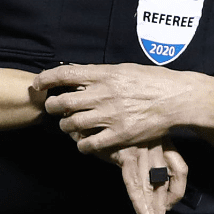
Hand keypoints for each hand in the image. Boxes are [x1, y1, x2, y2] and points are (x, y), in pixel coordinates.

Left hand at [33, 63, 201, 153]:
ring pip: (72, 124)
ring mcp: (110, 115)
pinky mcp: (119, 135)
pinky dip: (82, 145)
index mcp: (104, 74)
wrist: (176, 99)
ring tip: (67, 126)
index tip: (37, 84)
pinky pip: (89, 144)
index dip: (46, 79)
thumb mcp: (124, 69)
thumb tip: (77, 72)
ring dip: (65, 126)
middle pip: (63, 102)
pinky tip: (83, 144)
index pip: (65, 74)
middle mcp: (103, 94)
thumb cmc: (152, 81)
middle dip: (51, 107)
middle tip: (51, 108)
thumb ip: (100, 73)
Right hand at [106, 139, 187, 213]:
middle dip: (162, 207)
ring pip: (151, 185)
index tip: (168, 206)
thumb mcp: (138, 146)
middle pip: (166, 181)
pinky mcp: (126, 153)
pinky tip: (142, 213)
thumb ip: (148, 164)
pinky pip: (135, 182)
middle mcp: (155, 144)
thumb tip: (157, 191)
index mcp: (163, 142)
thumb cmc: (118, 135)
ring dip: (152, 208)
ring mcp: (141, 148)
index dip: (177, 191)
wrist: (97, 120)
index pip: (180, 169)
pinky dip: (139, 200)